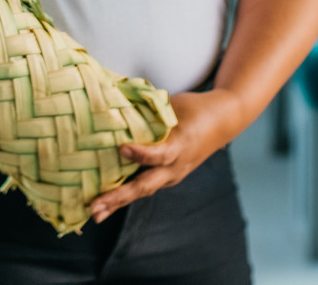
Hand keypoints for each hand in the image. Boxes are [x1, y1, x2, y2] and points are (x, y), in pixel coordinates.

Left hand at [89, 90, 249, 223]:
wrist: (222, 121)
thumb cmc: (195, 108)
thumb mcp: (175, 105)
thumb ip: (149, 111)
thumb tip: (114, 107)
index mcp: (180, 146)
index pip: (160, 154)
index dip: (141, 153)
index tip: (122, 148)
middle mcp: (175, 167)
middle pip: (146, 185)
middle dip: (119, 197)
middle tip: (95, 207)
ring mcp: (171, 175)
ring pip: (143, 190)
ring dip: (118, 201)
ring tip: (95, 212)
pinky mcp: (167, 177)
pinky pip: (145, 185)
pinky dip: (124, 193)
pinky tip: (105, 200)